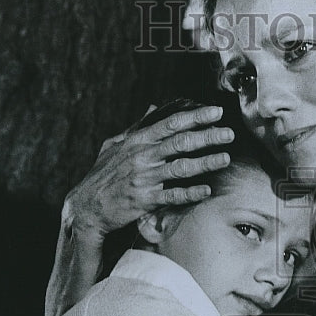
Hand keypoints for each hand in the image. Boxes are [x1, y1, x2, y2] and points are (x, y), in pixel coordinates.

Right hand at [63, 103, 233, 238]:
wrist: (86, 207)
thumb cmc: (102, 176)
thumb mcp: (114, 146)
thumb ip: (137, 127)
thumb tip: (153, 108)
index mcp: (137, 141)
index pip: (171, 124)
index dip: (195, 117)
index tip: (216, 112)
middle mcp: (142, 157)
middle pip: (181, 142)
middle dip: (207, 136)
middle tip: (229, 133)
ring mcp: (144, 178)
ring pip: (180, 167)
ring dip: (205, 162)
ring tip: (225, 158)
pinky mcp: (145, 200)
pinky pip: (172, 195)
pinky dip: (190, 193)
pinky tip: (206, 190)